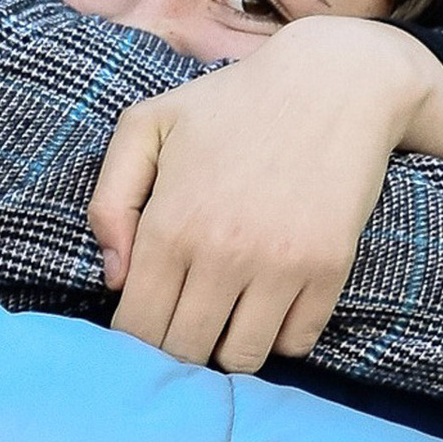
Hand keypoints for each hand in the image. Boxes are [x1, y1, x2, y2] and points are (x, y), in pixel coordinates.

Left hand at [85, 20, 442, 368]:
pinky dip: (280, 336)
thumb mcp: (147, 126)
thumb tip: (115, 278)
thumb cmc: (230, 104)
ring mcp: (278, 266)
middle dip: (179, 346)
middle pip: (185, 352)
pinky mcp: (328, 270)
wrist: (333, 82)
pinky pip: (295, 343)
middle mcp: (221, 254)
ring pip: (241, 359)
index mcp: (169, 225)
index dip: (137, 336)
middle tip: (188, 319)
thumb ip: (109, 200)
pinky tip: (272, 305)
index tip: (151, 318)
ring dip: (230, 348)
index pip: (137, 328)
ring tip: (229, 317)